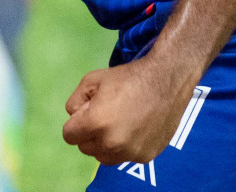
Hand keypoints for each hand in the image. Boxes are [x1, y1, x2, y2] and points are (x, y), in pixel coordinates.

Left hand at [61, 56, 201, 165]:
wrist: (166, 81)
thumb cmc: (127, 78)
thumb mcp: (92, 79)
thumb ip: (75, 101)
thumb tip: (74, 117)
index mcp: (96, 123)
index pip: (69, 136)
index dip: (76, 123)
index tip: (87, 113)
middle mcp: (112, 143)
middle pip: (86, 148)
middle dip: (89, 133)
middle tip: (104, 115)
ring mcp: (130, 153)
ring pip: (104, 156)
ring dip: (105, 143)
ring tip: (118, 123)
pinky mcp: (145, 157)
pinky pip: (125, 157)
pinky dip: (125, 147)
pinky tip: (135, 128)